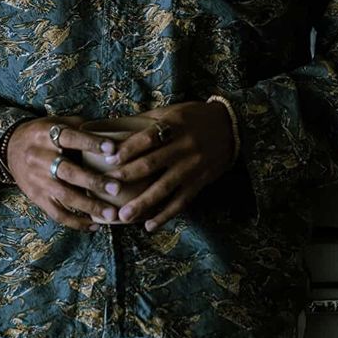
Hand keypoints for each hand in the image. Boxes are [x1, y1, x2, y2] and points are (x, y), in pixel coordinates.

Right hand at [6, 116, 124, 231]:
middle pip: (67, 171)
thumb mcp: (58, 122)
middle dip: (93, 181)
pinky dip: (76, 221)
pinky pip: (57, 213)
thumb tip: (112, 132)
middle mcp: (40, 157)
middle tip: (116, 188)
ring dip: (89, 206)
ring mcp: (38, 180)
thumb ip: (82, 127)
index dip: (91, 143)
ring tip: (111, 214)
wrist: (11, 147)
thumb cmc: (44, 133)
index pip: (70, 138)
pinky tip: (94, 225)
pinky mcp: (36, 197)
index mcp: (47, 134)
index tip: (113, 150)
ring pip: (64, 196)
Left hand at [104, 101, 234, 232]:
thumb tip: (112, 129)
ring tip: (124, 216)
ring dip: (143, 203)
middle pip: (152, 163)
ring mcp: (193, 166)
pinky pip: (181, 201)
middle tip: (106, 187)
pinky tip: (150, 225)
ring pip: (165, 187)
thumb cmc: (194, 117)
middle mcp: (184, 146)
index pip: (147, 138)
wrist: (231, 128)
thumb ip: (146, 122)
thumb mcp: (172, 111)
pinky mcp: (200, 182)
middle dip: (127, 177)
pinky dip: (165, 215)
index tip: (107, 160)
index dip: (127, 149)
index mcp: (174, 125)